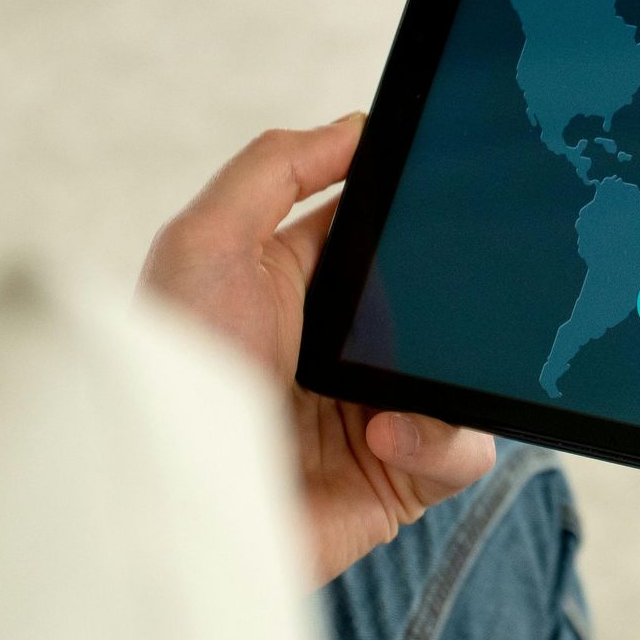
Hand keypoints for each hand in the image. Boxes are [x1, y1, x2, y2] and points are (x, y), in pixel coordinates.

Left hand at [139, 115, 495, 584]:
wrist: (173, 513)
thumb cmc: (171, 380)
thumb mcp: (201, 244)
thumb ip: (273, 169)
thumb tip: (356, 127)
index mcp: (300, 285)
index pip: (378, 226)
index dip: (414, 204)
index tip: (450, 183)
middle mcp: (344, 347)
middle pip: (440, 297)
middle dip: (458, 294)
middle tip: (458, 290)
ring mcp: (378, 411)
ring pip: (468, 372)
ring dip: (446, 378)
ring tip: (389, 396)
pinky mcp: (402, 478)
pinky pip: (467, 448)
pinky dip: (439, 440)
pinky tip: (383, 439)